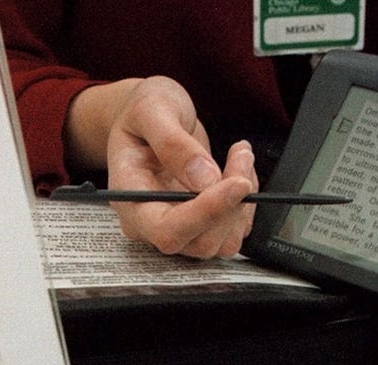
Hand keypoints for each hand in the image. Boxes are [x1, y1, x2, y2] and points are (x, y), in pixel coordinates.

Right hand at [67, 76, 256, 257]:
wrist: (151, 116)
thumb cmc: (143, 112)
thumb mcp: (152, 109)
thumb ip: (173, 143)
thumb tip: (204, 179)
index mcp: (130, 198)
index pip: (166, 229)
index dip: (205, 213)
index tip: (236, 184)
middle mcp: (151, 222)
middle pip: (200, 241)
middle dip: (231, 203)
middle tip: (241, 156)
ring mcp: (178, 226)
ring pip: (222, 242)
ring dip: (243, 204)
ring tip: (240, 158)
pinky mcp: (201, 225)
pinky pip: (233, 231)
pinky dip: (246, 203)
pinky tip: (238, 171)